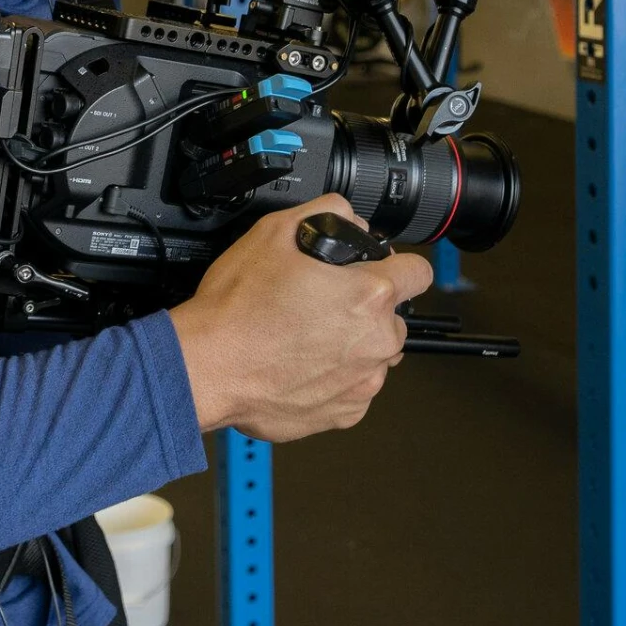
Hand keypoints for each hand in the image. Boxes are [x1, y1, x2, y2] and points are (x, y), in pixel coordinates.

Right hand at [168, 195, 433, 442]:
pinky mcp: (345, 413)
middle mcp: (375, 341)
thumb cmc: (236, 309)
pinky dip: (335, 378)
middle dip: (367, 308)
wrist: (207, 367)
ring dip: (352, 345)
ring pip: (375, 354)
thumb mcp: (274, 232)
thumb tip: (346, 216)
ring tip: (306, 337)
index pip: (419, 272)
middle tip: (323, 305)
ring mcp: (362, 382)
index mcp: (369, 295)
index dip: (398, 266)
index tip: (381, 272)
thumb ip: (325, 213)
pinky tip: (300, 365)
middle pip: (394, 316)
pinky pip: (354, 388)